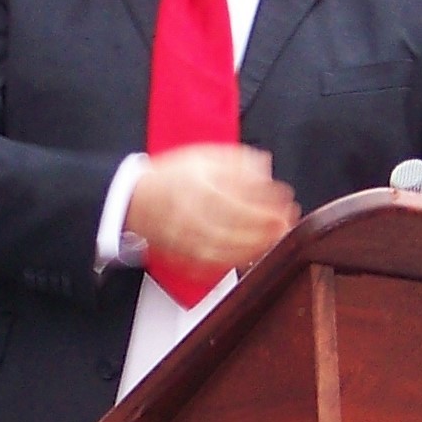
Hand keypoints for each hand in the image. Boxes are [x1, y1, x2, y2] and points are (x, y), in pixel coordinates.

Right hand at [127, 143, 296, 266]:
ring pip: (226, 248)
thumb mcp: (203, 157)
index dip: (266, 202)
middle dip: (267, 227)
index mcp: (198, 188)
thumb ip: (236, 161)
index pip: (240, 198)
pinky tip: (249, 255)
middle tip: (287, 223)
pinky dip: (232, 261)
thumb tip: (264, 168)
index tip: (286, 200)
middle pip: (236, 226)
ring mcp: (186, 239)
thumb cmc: (170, 177)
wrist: (135, 200)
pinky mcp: (182, 256)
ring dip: (256, 246)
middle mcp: (192, 215)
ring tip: (274, 239)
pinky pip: (210, 264)